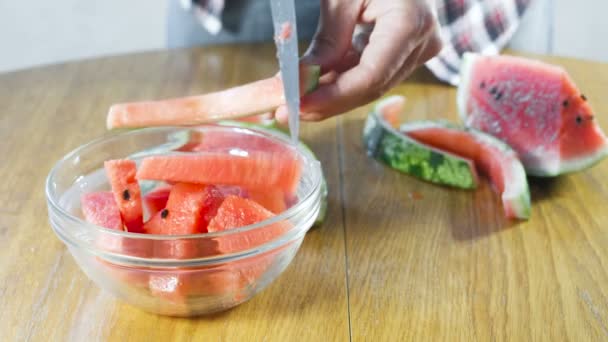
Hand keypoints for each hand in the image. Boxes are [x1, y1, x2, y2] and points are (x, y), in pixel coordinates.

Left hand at [276, 0, 441, 121]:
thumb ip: (327, 40)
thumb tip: (300, 84)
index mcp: (410, 22)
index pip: (370, 77)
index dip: (333, 97)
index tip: (297, 105)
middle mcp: (421, 43)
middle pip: (369, 88)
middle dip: (325, 102)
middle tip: (283, 110)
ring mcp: (417, 49)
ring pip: (367, 85)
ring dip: (328, 94)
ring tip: (290, 97)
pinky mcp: (407, 51)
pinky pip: (370, 73)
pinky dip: (338, 79)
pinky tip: (310, 85)